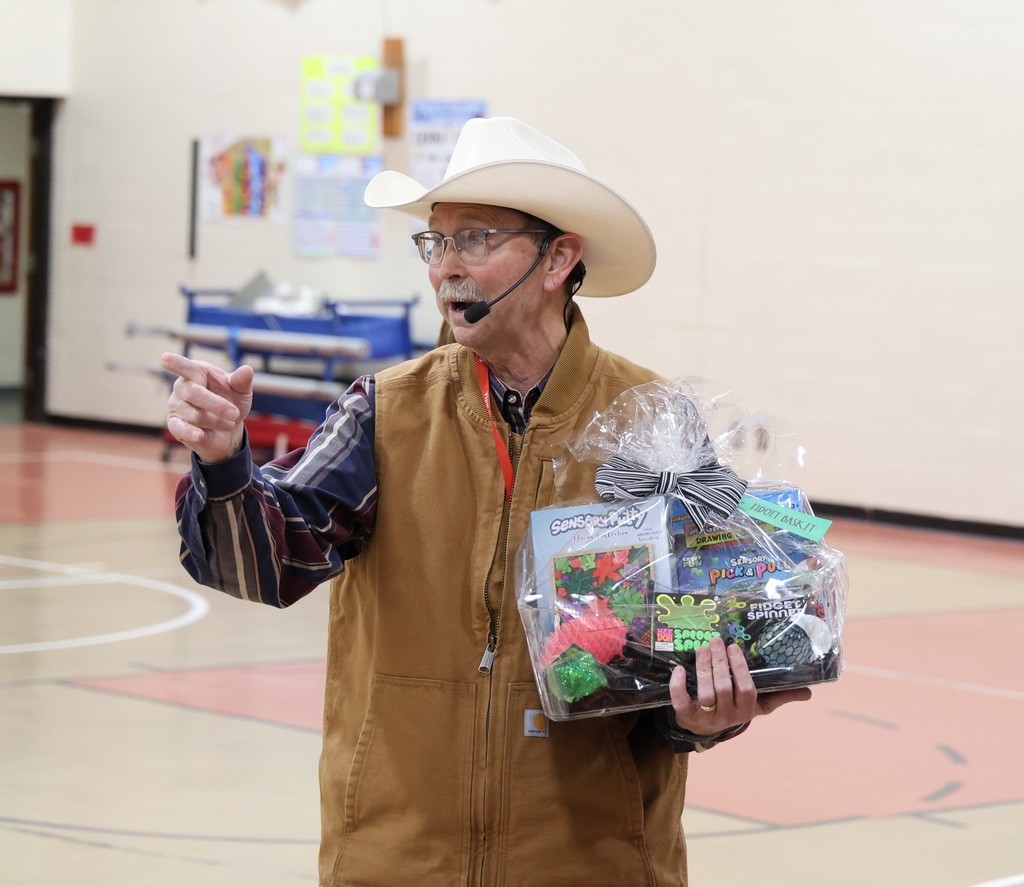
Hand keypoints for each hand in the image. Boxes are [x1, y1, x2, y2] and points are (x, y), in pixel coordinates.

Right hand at [160, 352, 253, 463]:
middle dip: (216, 405)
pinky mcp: (175, 424)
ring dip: (216, 421)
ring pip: (193, 414)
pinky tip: (200, 435)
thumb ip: (242, 381)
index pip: (184, 366)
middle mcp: (182, 387)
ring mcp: (176, 406)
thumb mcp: (241, 391)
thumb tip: (247, 370)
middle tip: (235, 414)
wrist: (229, 428)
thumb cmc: (231, 401)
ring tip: (229, 424)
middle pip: (192, 392)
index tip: (165, 358)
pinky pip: (179, 428)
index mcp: (196, 372)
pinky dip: (190, 432)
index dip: (175, 363)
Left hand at [668, 635, 811, 736]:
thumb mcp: (759, 705)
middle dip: (719, 663)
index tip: (734, 647)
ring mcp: (707, 718)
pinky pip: (681, 703)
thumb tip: (809, 692)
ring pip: (705, 693)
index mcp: (747, 709)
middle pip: (724, 688)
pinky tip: (679, 669)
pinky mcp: (687, 718)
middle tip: (715, 642)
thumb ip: (780, 696)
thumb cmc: (736, 708)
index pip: (746, 690)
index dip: (739, 669)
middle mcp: (728, 716)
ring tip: (702, 648)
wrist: (706, 728)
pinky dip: (678, 685)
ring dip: (703, 669)